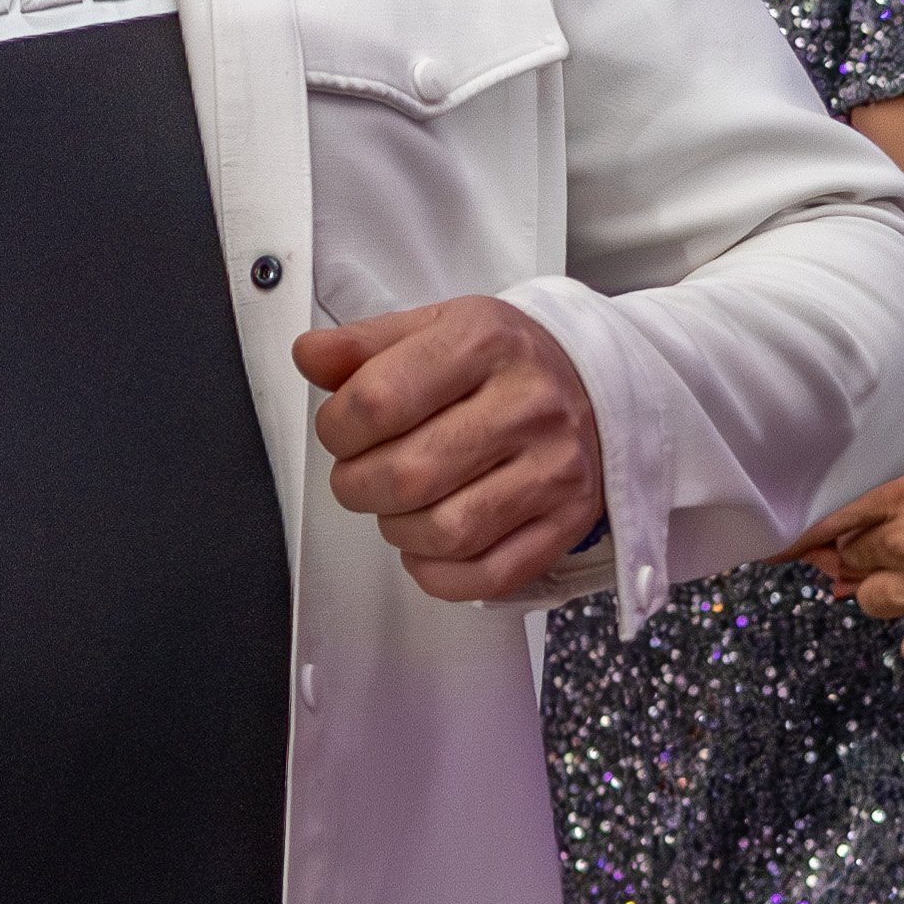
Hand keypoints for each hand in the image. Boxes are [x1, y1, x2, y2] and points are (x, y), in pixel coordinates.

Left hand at [295, 297, 605, 601]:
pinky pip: (487, 576)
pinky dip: (438, 574)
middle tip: (359, 478)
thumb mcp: (436, 328)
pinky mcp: (567, 521)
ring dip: (398, 531)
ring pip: (445, 532)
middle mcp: (528, 405)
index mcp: (485, 344)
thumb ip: (365, 346)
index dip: (337, 429)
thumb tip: (310, 357)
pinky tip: (427, 547)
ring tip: (399, 507)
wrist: (592, 383)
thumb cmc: (503, 362)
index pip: (379, 400)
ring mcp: (553, 469)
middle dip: (358, 487)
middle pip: (407, 475)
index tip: (340, 433)